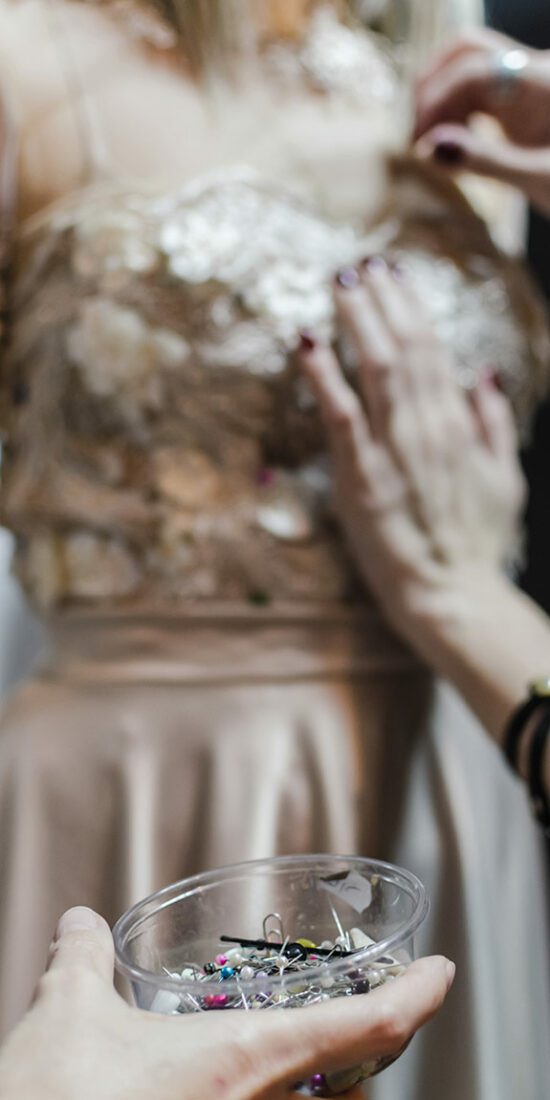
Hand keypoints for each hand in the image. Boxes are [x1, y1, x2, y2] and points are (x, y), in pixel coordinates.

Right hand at [0, 907, 453, 1099]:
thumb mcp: (66, 1017)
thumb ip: (81, 960)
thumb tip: (81, 922)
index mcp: (245, 1062)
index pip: (367, 1027)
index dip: (416, 996)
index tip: (442, 971)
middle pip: (356, 1086)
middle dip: (372, 1046)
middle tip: (374, 1003)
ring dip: (326, 1081)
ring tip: (314, 1043)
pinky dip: (276, 1098)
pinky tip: (238, 1085)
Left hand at [298, 261, 523, 649]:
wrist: (452, 593)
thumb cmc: (475, 542)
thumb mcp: (504, 478)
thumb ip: (492, 422)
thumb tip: (482, 372)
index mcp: (458, 423)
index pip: (434, 349)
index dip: (410, 307)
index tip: (394, 276)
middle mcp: (428, 426)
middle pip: (404, 346)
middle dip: (381, 300)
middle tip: (361, 262)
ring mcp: (395, 449)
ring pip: (376, 367)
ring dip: (356, 320)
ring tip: (339, 282)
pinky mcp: (363, 476)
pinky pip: (340, 414)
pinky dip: (323, 375)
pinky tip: (306, 342)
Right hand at [414, 28, 549, 212]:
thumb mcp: (539, 180)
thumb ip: (487, 162)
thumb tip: (434, 148)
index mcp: (540, 82)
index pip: (470, 71)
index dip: (436, 103)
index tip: (419, 146)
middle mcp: (532, 73)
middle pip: (464, 53)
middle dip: (432, 89)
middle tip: (418, 139)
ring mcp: (526, 86)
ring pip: (467, 69)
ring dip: (441, 101)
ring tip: (431, 148)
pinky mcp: (521, 105)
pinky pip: (478, 93)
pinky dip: (456, 113)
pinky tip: (453, 148)